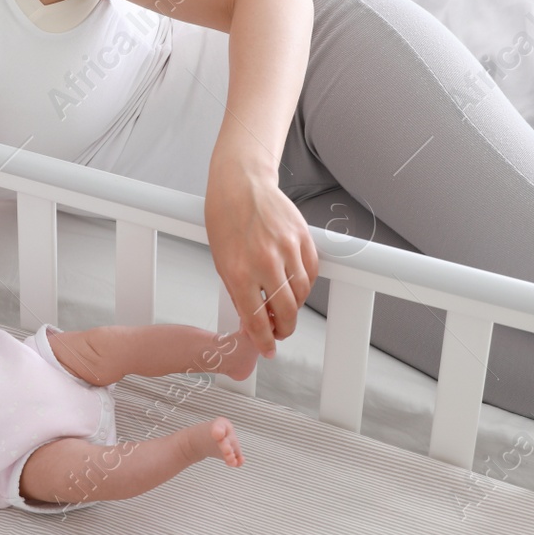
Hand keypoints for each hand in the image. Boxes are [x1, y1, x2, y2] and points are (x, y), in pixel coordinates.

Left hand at [202, 157, 317, 358]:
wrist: (241, 185)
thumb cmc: (225, 220)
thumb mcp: (221, 262)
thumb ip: (239, 294)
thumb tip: (253, 322)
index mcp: (239, 271)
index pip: (257, 320)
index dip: (265, 341)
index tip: (269, 349)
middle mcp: (266, 262)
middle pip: (287, 311)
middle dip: (285, 329)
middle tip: (280, 332)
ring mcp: (287, 248)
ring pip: (302, 293)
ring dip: (295, 306)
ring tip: (284, 307)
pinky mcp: (303, 237)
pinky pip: (311, 271)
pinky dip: (305, 284)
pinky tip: (294, 285)